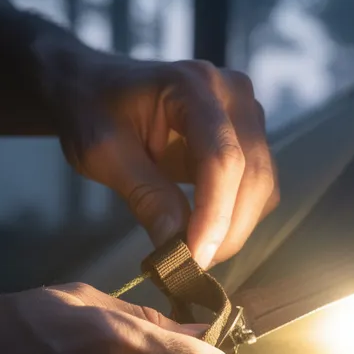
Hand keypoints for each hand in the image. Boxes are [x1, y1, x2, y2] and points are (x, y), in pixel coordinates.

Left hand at [49, 50, 279, 267]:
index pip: (222, 157)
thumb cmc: (92, 112)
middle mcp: (231, 92)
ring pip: (262, 185)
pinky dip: (235, 217)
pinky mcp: (249, 136)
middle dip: (226, 229)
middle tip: (189, 267)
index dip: (214, 214)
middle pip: (252, 174)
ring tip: (191, 251)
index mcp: (191, 86)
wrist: (94, 88)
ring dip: (233, 227)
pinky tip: (201, 231)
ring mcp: (246, 112)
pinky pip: (258, 187)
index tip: (195, 259)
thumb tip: (178, 249)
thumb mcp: (102, 154)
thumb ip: (145, 196)